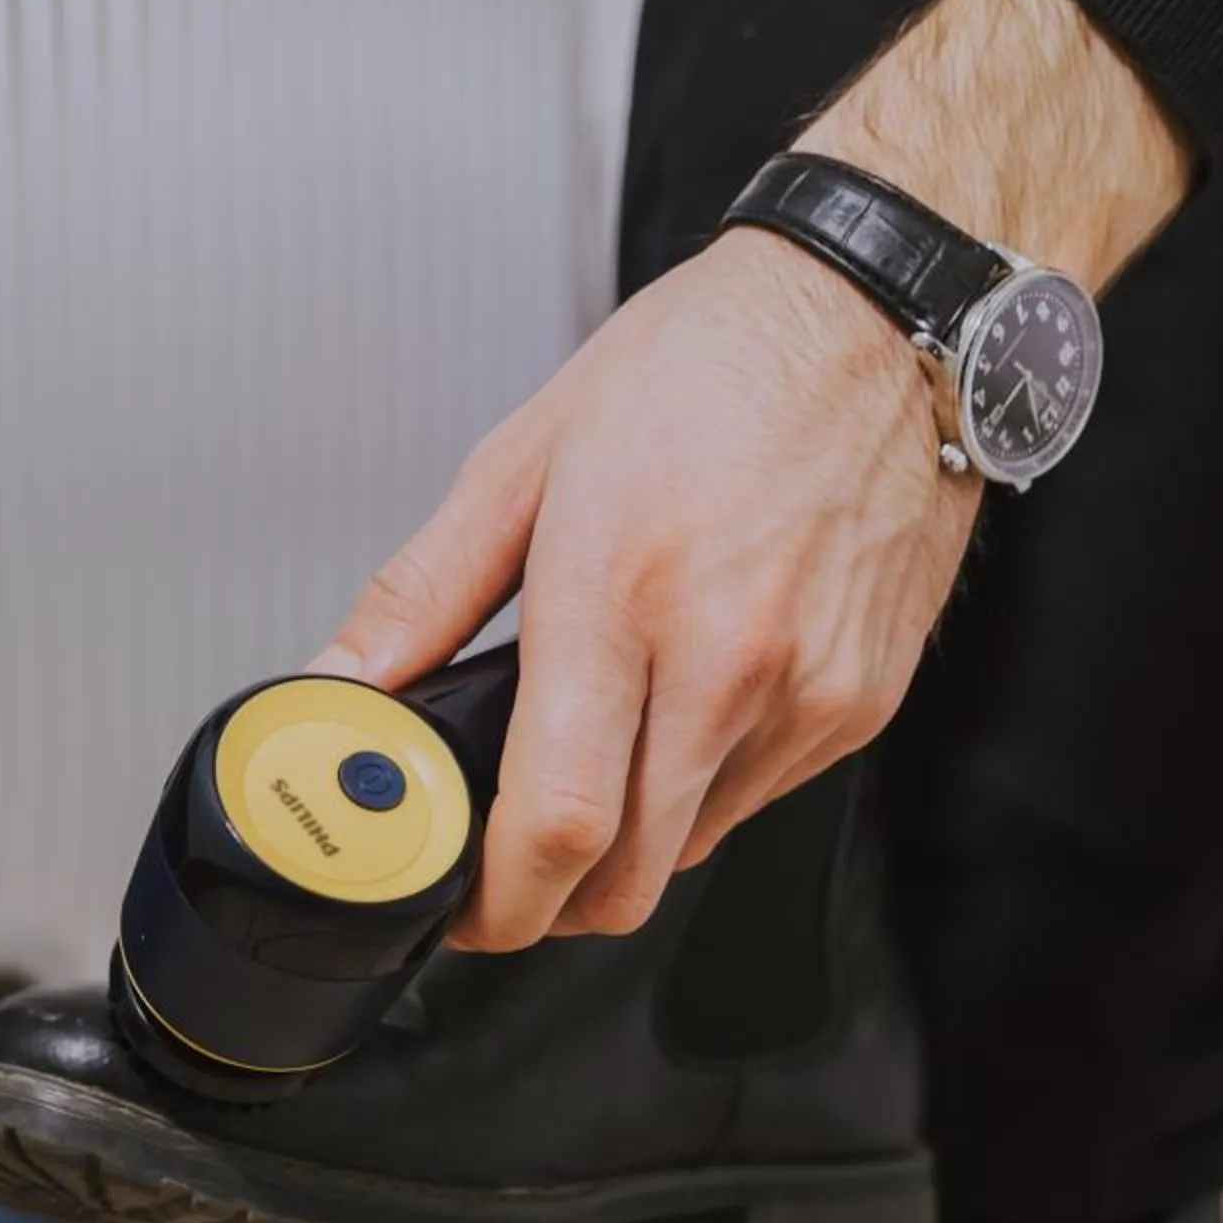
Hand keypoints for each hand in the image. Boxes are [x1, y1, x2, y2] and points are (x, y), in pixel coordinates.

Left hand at [312, 0, 1187, 950]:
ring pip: (691, 851)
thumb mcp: (528, 456)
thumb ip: (422, 591)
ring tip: (602, 743)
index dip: (496, 903)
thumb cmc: (713, 363)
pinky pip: (759, 799)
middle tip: (505, 861)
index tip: (459, 907)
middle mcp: (729, 658)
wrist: (878, 315)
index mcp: (624, 592)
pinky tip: (687, 700)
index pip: (558, 822)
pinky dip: (703, 786)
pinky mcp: (862, 704)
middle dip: (550, 901)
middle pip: (626, 880)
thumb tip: (344, 678)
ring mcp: (808, 692)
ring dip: (628, 837)